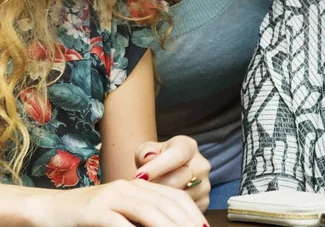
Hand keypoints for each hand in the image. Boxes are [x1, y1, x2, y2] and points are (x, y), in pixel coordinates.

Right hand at [34, 179, 207, 226]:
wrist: (48, 210)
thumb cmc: (86, 217)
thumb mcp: (119, 214)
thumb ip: (141, 218)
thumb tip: (170, 224)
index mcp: (137, 186)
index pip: (174, 197)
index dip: (192, 213)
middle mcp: (128, 187)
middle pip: (166, 204)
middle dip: (185, 223)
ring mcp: (111, 197)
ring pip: (148, 212)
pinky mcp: (94, 211)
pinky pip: (119, 223)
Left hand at [134, 135, 210, 211]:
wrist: (167, 174)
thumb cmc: (155, 160)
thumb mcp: (147, 151)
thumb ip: (145, 151)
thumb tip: (149, 158)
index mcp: (188, 147)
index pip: (176, 155)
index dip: (157, 166)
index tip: (138, 176)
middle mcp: (201, 165)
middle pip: (176, 180)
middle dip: (154, 187)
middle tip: (137, 192)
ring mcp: (204, 185)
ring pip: (178, 198)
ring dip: (159, 201)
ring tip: (145, 198)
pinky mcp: (204, 203)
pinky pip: (182, 211)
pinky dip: (168, 211)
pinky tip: (156, 206)